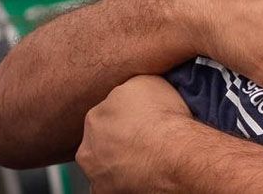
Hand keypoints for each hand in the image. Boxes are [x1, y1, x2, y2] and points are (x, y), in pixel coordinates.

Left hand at [77, 76, 189, 192]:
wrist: (174, 154)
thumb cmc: (164, 119)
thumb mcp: (148, 81)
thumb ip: (131, 86)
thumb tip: (131, 87)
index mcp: (95, 115)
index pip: (107, 113)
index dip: (126, 116)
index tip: (143, 119)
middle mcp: (88, 144)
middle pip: (101, 139)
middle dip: (117, 138)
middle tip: (143, 138)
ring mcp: (95, 172)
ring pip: (104, 164)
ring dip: (117, 160)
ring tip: (146, 157)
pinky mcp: (104, 193)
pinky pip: (112, 185)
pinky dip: (124, 181)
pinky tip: (143, 173)